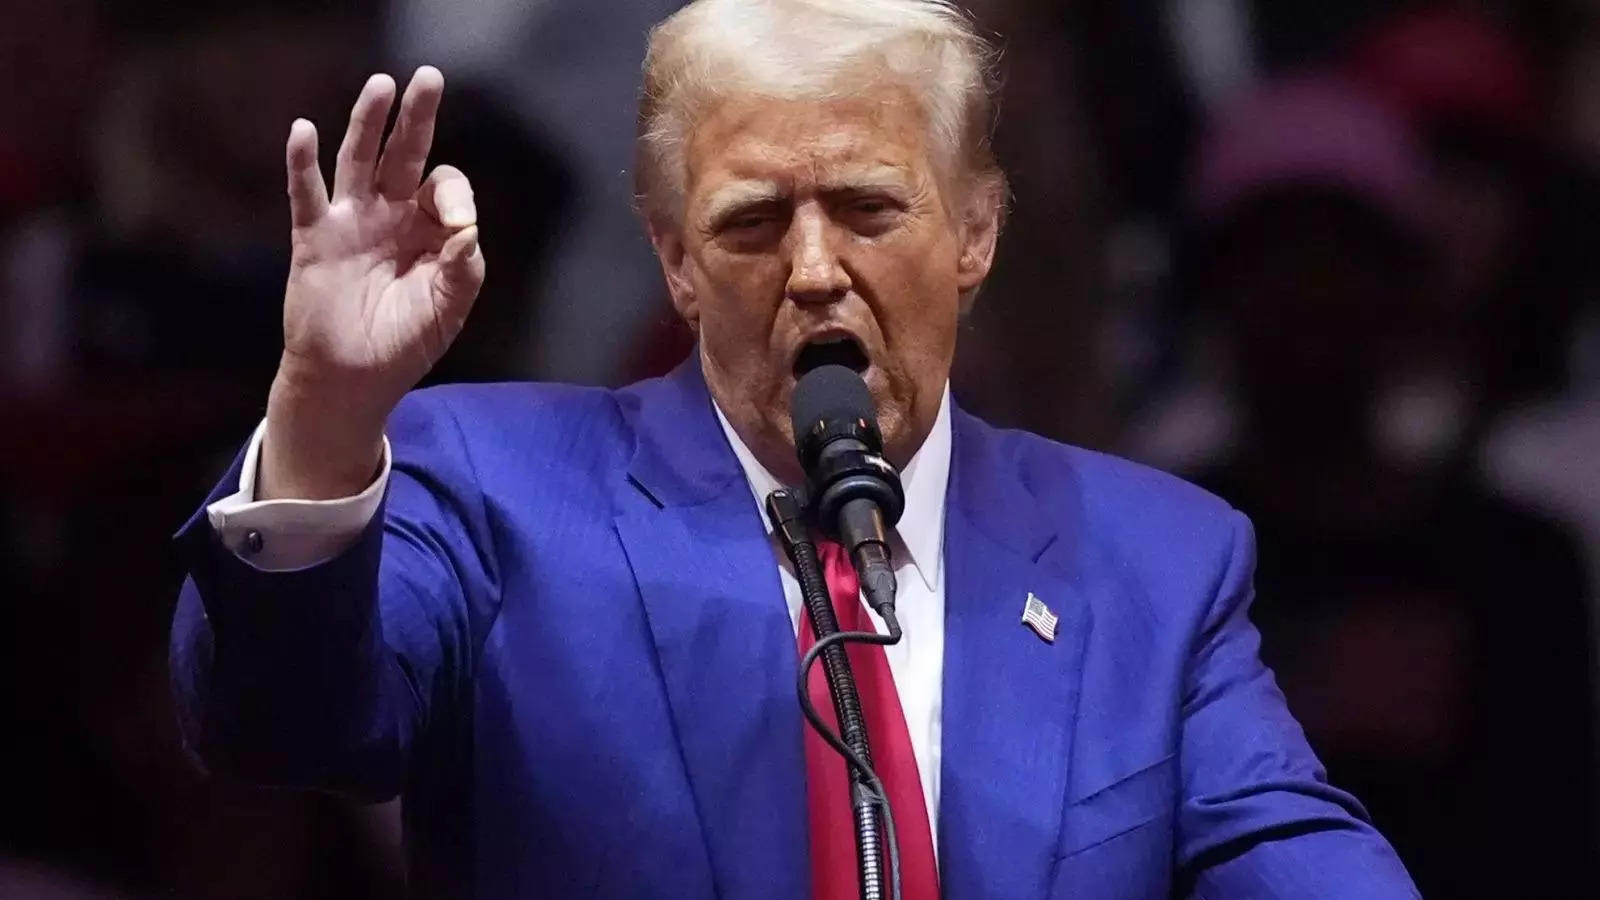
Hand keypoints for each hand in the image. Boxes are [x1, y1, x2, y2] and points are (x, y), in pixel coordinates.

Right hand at [262, 67, 484, 499]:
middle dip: (416, 117)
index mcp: (429, 230)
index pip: (444, 185)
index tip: (456, 226)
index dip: (453, 195)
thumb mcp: (448, 308)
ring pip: (358, 161)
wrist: (351, 381)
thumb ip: (464, 267)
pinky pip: (307, 194)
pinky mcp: (314, 239)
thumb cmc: (404, 343)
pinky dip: (303, 163)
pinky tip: (305, 131)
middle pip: (404, 155)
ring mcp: (350, 223)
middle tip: (429, 77)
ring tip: (381, 86)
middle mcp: (391, 216)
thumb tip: (466, 227)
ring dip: (366, 123)